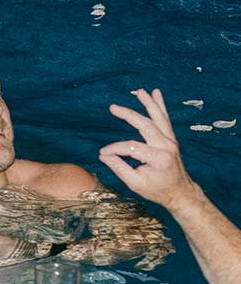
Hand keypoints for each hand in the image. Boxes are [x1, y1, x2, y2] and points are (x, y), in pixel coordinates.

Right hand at [101, 88, 196, 210]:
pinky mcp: (171, 139)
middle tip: (113, 107)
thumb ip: (119, 168)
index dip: (114, 149)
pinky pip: (165, 120)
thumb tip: (104, 155)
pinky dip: (161, 106)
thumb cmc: (157, 190)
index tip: (102, 154)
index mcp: (158, 159)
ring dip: (149, 103)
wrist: (180, 192)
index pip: (131, 147)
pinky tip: (156, 93)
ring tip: (140, 91)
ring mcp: (171, 142)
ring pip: (159, 118)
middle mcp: (166, 147)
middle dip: (129, 115)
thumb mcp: (135, 184)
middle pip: (145, 125)